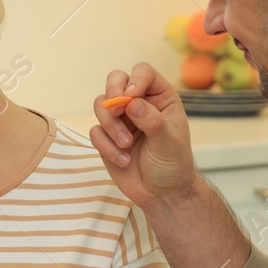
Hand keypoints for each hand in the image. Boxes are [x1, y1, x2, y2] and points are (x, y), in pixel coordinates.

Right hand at [89, 63, 198, 208]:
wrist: (161, 193)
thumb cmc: (172, 164)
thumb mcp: (169, 142)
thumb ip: (152, 121)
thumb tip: (132, 103)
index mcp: (159, 98)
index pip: (143, 73)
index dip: (135, 80)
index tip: (130, 98)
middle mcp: (138, 103)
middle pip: (116, 80)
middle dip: (112, 94)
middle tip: (117, 111)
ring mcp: (120, 119)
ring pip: (101, 105)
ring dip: (111, 126)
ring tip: (126, 145)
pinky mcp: (106, 137)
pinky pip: (95, 132)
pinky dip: (106, 146)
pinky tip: (123, 160)